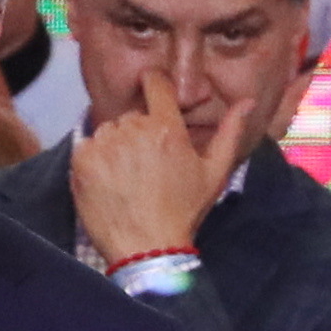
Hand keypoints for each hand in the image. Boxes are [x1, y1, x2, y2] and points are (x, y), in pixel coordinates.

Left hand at [71, 71, 252, 265]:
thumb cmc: (184, 211)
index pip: (155, 83)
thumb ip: (230, 132)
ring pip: (109, 130)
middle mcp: (133, 130)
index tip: (153, 91)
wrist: (146, 248)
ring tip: (129, 177)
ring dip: (116, 146)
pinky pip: (87, 146)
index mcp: (167, 128)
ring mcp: (105, 144)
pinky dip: (95, 160)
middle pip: (132, 115)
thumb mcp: (214, 172)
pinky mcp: (82, 160)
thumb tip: (248, 101)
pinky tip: (110, 182)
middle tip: (148, 164)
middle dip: (139, 132)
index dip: (154, 84)